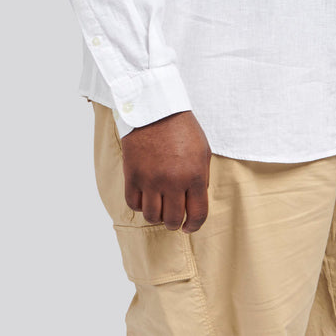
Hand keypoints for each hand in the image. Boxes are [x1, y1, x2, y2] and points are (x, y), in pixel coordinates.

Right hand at [121, 110, 211, 232]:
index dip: (194, 225)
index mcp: (194, 175)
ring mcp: (151, 180)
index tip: (188, 226)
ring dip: (156, 215)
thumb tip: (195, 202)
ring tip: (158, 204)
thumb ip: (201, 178)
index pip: (198, 214)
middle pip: (172, 220)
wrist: (155, 109)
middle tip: (173, 214)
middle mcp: (173, 181)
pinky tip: (145, 195)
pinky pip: (134, 204)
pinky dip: (139, 204)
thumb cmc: (182, 128)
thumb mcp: (202, 150)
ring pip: (151, 217)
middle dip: (174, 221)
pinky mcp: (133, 175)